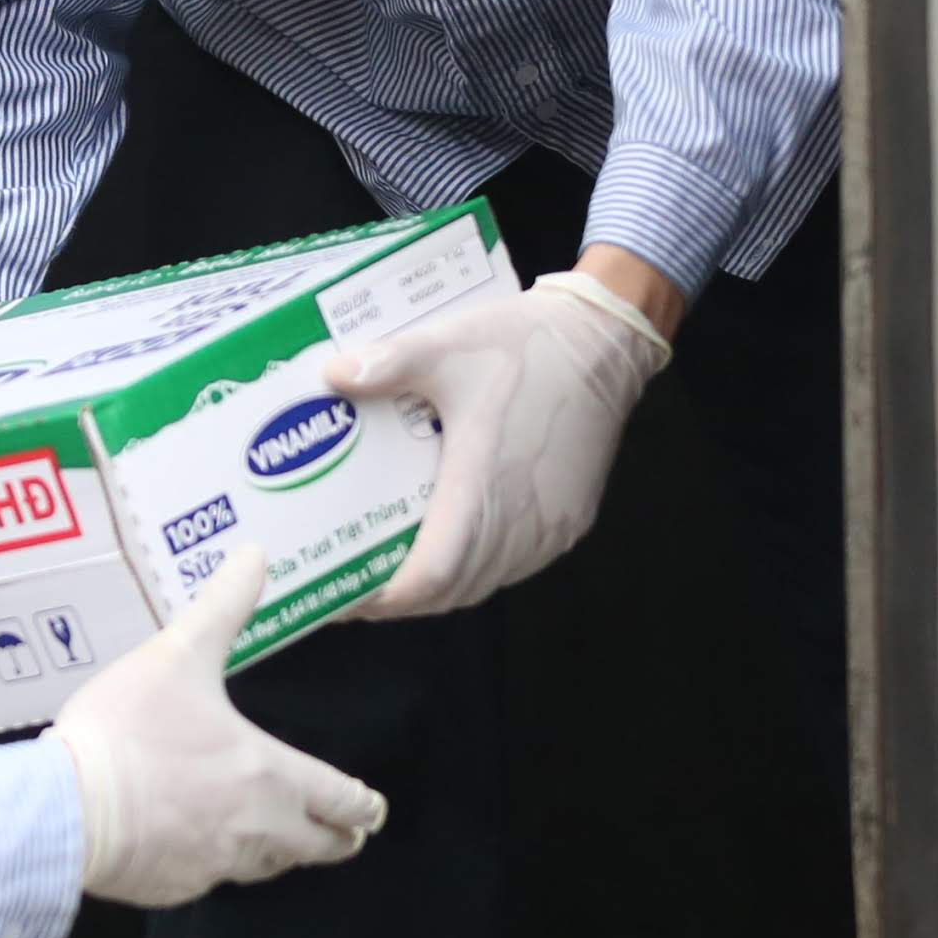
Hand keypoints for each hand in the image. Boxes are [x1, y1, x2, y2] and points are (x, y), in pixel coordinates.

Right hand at [50, 541, 388, 907]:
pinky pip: (213, 879)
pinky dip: (217, 864)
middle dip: (336, 839)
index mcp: (270, 775)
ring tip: (282, 841)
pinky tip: (202, 847)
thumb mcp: (178, 655)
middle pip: (318, 847)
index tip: (373, 812)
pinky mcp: (178, 888)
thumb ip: (223, 606)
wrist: (64, 810)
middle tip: (345, 836)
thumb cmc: (129, 730)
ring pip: (270, 867)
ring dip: (282, 852)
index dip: (363, 806)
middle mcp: (257, 829)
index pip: (341, 800)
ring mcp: (217, 865)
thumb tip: (255, 555)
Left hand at [325, 267, 671, 618]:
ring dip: (440, 587)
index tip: (346, 595)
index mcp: (483, 488)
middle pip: (453, 591)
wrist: (605, 340)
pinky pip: (516, 565)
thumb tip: (332, 376)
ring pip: (486, 583)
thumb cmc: (525, 346)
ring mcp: (551, 528)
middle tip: (355, 583)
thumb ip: (389, 363)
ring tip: (395, 569)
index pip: (431, 575)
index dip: (386, 597)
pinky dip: (477, 570)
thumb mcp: (446, 346)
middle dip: (401, 598)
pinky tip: (450, 547)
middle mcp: (522, 522)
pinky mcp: (571, 521)